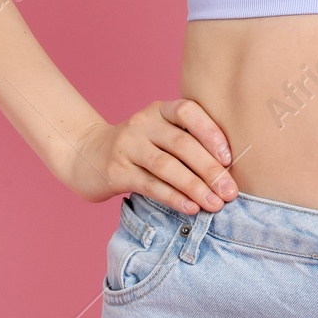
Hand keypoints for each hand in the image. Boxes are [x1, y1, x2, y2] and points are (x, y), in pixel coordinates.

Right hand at [58, 99, 237, 214]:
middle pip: (182, 144)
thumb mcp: (161, 134)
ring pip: (166, 166)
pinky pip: (150, 185)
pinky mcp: (116, 171)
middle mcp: (142, 123)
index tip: (229, 159)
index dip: (211, 133)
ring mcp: (127, 146)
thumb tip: (228, 172)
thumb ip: (189, 142)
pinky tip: (190, 208)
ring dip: (195, 187)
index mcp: (160, 109)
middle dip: (210, 170)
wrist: (87, 154)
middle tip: (230, 192)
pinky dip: (173, 197)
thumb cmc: (139, 147)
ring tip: (215, 204)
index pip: (189, 112)